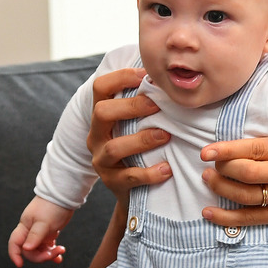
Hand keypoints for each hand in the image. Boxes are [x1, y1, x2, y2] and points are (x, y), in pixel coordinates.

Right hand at [8, 196, 71, 266]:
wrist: (64, 195)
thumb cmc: (52, 206)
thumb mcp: (44, 222)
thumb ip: (35, 236)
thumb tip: (26, 249)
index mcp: (25, 227)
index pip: (15, 243)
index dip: (15, 254)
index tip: (20, 265)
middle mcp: (30, 231)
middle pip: (29, 250)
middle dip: (41, 255)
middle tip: (54, 253)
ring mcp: (39, 232)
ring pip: (39, 250)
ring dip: (49, 254)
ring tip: (61, 251)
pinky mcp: (48, 232)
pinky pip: (48, 246)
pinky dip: (53, 251)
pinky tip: (60, 256)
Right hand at [86, 67, 171, 202]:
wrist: (133, 192)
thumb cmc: (140, 148)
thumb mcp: (136, 123)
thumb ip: (146, 102)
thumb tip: (170, 75)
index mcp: (102, 115)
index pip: (101, 87)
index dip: (121, 77)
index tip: (145, 75)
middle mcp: (96, 135)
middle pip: (101, 112)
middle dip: (130, 106)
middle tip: (157, 105)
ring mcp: (101, 160)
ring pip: (113, 147)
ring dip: (142, 140)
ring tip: (165, 136)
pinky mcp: (112, 182)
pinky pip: (128, 177)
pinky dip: (149, 173)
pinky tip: (167, 169)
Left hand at [199, 136, 267, 228]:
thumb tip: (240, 143)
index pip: (252, 148)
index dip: (226, 150)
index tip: (207, 152)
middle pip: (246, 172)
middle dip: (221, 170)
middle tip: (208, 167)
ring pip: (245, 195)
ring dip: (221, 189)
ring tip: (207, 181)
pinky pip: (251, 219)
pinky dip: (227, 217)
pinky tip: (209, 213)